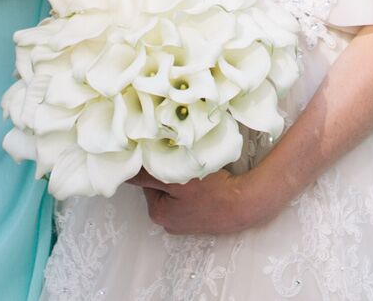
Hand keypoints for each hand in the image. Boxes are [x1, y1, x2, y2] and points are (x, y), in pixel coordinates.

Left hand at [133, 168, 279, 235]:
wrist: (248, 204)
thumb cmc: (211, 190)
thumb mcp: (174, 178)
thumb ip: (147, 173)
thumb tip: (125, 167)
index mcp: (157, 213)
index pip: (145, 179)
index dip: (154, 162)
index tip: (164, 150)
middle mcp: (168, 222)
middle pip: (160, 184)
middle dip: (169, 169)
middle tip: (183, 156)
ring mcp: (186, 222)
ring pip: (177, 189)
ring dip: (182, 176)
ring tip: (196, 165)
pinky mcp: (202, 219)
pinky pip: (191, 196)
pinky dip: (195, 186)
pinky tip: (206, 178)